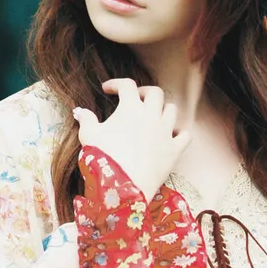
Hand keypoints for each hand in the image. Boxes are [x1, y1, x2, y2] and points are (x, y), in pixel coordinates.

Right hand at [73, 78, 191, 201]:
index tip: (108, 89)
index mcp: (131, 107)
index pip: (126, 85)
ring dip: (164, 109)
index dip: (116, 83)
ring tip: (155, 115)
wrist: (124, 184)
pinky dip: (180, 133)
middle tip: (136, 99)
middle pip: (155, 92)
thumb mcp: (89, 135)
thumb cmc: (104, 157)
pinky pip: (185, 135)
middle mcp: (152, 115)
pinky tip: (172, 135)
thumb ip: (86, 120)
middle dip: (145, 92)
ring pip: (172, 110)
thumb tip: (81, 112)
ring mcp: (166, 131)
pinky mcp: (175, 149)